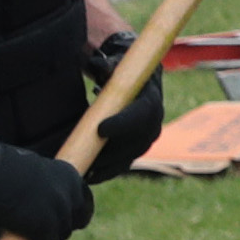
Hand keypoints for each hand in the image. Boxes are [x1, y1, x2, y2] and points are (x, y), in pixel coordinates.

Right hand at [0, 138, 94, 239]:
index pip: (83, 203)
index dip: (71, 213)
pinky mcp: (43, 228)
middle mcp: (70, 194)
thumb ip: (49, 183)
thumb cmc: (2, 166)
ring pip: (62, 234)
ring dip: (49, 236)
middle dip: (61, 225)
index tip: (60, 217)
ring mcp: (58, 212)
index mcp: (70, 175)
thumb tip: (48, 198)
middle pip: (75, 221)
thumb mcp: (37, 168)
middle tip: (43, 227)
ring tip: (32, 233)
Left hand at [84, 38, 167, 180]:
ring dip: (108, 166)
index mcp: (151, 97)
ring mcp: (145, 137)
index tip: (100, 129)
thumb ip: (108, 63)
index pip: (144, 113)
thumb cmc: (121, 70)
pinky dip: (107, 172)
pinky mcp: (135, 148)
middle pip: (138, 142)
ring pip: (130, 156)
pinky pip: (124, 163)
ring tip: (84, 171)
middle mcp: (154, 121)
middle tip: (88, 157)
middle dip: (113, 152)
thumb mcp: (116, 62)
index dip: (124, 123)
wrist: (132, 80)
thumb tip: (99, 64)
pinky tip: (88, 177)